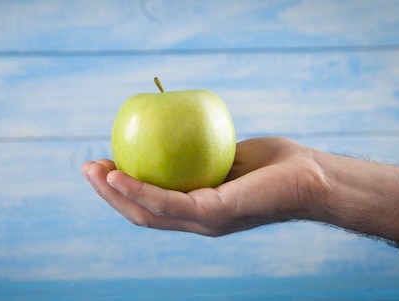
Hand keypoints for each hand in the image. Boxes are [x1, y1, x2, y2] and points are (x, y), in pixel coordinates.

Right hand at [82, 137, 329, 236]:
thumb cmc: (274, 165)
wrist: (313, 177)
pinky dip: (139, 190)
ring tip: (93, 172)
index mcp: (197, 210)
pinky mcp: (215, 214)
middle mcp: (197, 221)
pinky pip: (168, 202)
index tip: (102, 165)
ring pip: (148, 212)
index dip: (120, 190)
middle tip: (86, 168)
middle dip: (108, 194)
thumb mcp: (227, 154)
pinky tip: (118, 174)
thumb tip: (171, 130)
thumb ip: (199, 153)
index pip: (150, 205)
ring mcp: (205, 222)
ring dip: (114, 194)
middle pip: (141, 213)